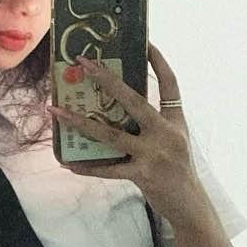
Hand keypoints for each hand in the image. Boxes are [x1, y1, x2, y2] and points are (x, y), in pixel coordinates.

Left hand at [48, 42, 206, 225]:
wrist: (190, 205)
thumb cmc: (177, 171)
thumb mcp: (174, 141)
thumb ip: (152, 124)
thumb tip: (116, 108)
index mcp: (175, 120)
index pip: (170, 83)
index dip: (158, 62)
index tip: (146, 41)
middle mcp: (166, 133)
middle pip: (133, 100)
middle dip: (106, 80)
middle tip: (84, 63)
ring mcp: (154, 154)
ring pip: (110, 133)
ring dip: (79, 122)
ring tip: (56, 110)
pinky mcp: (143, 174)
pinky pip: (108, 168)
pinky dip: (87, 166)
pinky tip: (68, 162)